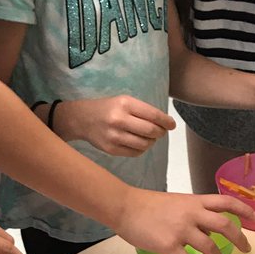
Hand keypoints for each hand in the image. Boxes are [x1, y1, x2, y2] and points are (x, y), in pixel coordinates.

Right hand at [57, 96, 174, 156]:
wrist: (82, 119)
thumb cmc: (108, 108)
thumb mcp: (123, 101)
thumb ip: (142, 110)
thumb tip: (165, 123)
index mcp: (125, 104)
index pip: (153, 115)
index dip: (166, 122)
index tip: (172, 125)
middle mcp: (119, 120)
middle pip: (151, 131)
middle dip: (160, 132)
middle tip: (161, 132)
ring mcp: (115, 137)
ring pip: (145, 144)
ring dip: (152, 142)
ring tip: (149, 137)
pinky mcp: (111, 149)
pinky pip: (135, 153)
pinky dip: (142, 148)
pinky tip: (138, 142)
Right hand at [114, 189, 254, 253]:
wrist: (125, 207)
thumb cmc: (148, 205)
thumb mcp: (177, 203)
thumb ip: (195, 214)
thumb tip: (210, 229)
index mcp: (195, 202)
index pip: (226, 201)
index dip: (245, 209)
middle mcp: (192, 214)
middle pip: (225, 225)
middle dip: (240, 239)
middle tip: (246, 250)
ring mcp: (181, 230)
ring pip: (209, 246)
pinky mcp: (169, 244)